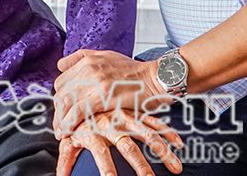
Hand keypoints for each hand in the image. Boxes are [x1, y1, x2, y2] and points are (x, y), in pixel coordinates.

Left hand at [53, 50, 168, 134]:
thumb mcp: (106, 55)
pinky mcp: (103, 96)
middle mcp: (88, 69)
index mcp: (87, 60)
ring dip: (60, 120)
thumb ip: (82, 57)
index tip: (62, 110)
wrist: (154, 77)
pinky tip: (66, 132)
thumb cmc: (133, 70)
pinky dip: (69, 123)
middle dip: (58, 111)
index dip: (59, 97)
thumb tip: (60, 64)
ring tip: (61, 132)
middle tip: (60, 124)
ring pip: (67, 103)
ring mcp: (95, 82)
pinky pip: (78, 112)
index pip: (61, 80)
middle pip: (61, 92)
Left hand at [56, 109, 182, 175]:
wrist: (95, 79)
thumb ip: (67, 154)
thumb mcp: (71, 132)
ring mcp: (128, 118)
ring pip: (148, 135)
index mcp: (96, 128)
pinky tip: (179, 144)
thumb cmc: (80, 111)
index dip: (107, 170)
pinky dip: (168, 133)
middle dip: (141, 167)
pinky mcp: (137, 113)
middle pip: (130, 148)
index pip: (101, 153)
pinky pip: (155, 123)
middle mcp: (114, 123)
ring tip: (176, 168)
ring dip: (163, 152)